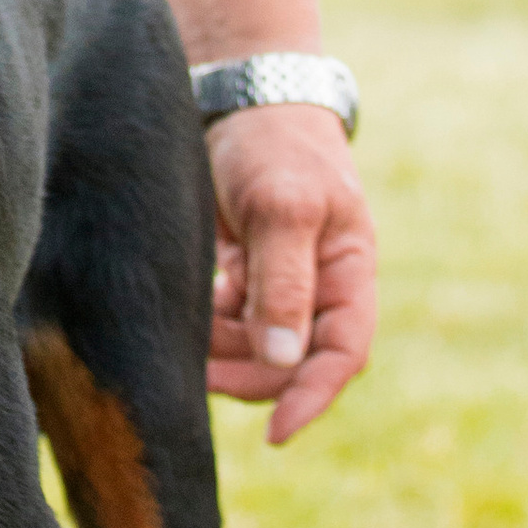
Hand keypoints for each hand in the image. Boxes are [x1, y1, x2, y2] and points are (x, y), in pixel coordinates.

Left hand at [206, 105, 374, 446]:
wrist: (237, 94)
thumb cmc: (273, 142)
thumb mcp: (283, 206)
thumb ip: (284, 283)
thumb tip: (285, 360)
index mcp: (348, 271)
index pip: (342, 353)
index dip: (313, 396)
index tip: (276, 432)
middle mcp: (318, 283)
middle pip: (292, 360)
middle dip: (250, 375)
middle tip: (198, 373)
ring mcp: (278, 279)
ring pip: (254, 346)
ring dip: (222, 354)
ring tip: (183, 340)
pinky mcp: (241, 271)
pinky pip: (227, 322)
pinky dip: (206, 329)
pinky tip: (178, 314)